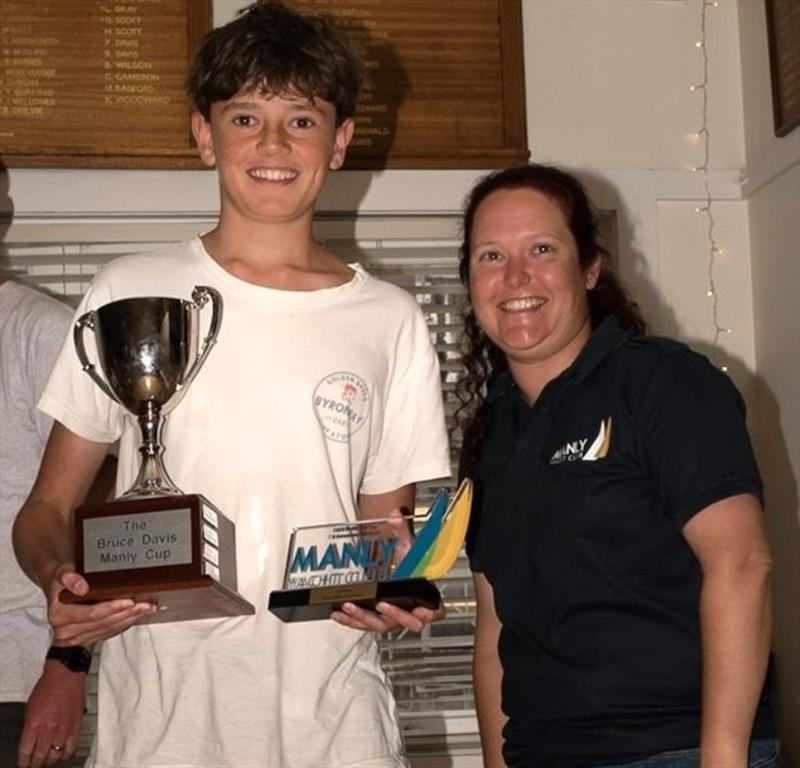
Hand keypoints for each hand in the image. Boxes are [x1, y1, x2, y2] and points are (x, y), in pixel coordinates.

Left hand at [16, 661, 84, 767]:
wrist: (66, 674)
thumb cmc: (48, 686)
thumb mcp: (30, 708)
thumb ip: (30, 727)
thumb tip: (30, 741)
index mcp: (34, 725)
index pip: (26, 753)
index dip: (24, 762)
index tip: (24, 764)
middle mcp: (49, 729)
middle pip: (40, 758)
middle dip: (36, 764)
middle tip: (35, 764)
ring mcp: (64, 729)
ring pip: (56, 756)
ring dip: (50, 760)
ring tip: (49, 758)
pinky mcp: (77, 726)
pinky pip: (71, 748)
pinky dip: (66, 754)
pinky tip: (63, 752)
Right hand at [47, 563, 156, 645]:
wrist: (57, 591)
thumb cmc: (61, 581)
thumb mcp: (61, 572)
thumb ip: (69, 577)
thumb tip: (82, 587)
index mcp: (59, 615)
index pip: (92, 613)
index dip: (112, 607)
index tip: (130, 601)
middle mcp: (66, 631)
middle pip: (105, 622)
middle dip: (128, 613)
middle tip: (147, 603)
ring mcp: (77, 637)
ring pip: (110, 628)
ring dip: (131, 618)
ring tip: (148, 607)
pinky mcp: (88, 638)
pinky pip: (110, 631)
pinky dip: (127, 622)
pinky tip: (139, 614)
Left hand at [331, 506, 446, 630]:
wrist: (393, 567)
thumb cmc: (405, 562)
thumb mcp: (406, 545)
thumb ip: (402, 530)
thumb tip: (394, 515)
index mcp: (424, 596)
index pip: (435, 611)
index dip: (431, 613)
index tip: (421, 609)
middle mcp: (409, 610)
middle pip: (406, 622)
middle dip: (393, 615)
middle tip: (381, 603)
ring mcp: (391, 617)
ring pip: (380, 625)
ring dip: (364, 618)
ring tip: (350, 607)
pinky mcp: (374, 618)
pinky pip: (363, 624)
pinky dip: (350, 620)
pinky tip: (338, 613)